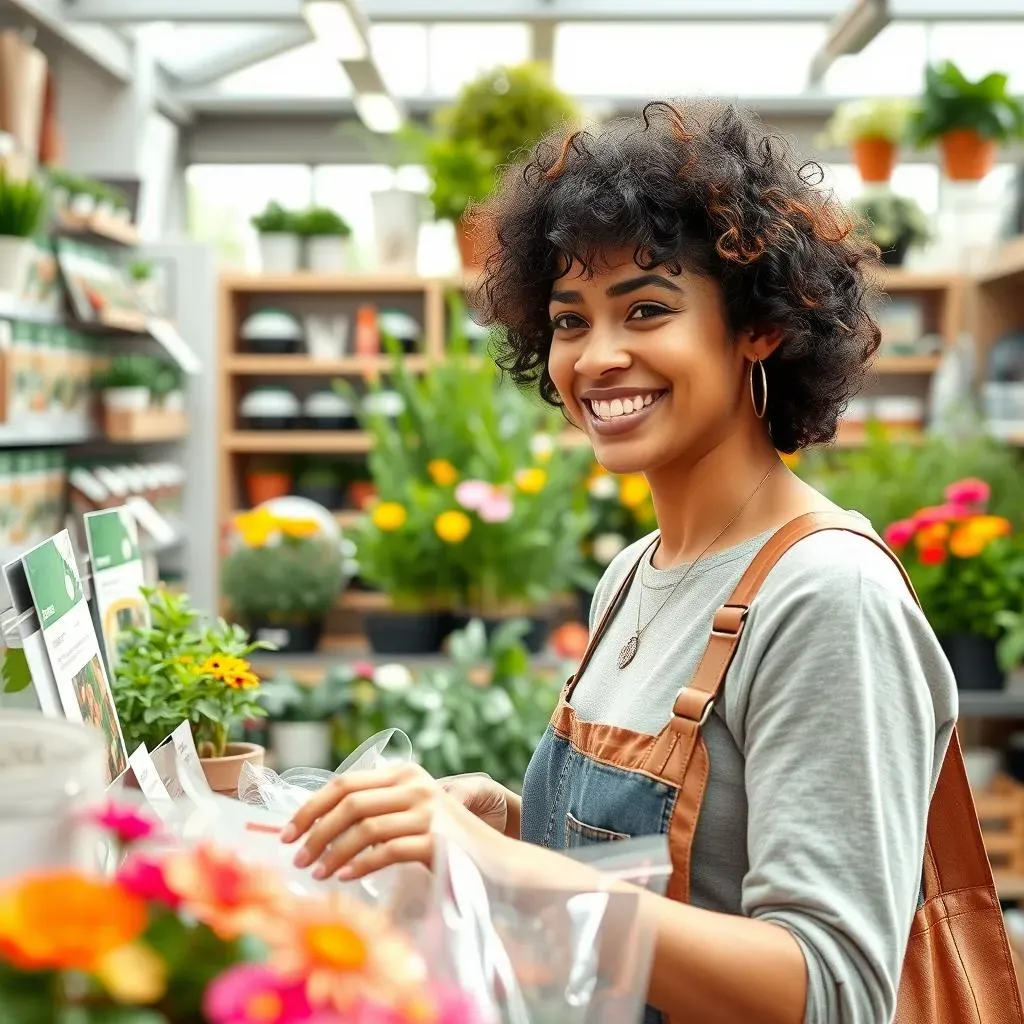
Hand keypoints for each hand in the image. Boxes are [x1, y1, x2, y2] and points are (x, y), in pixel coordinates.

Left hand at [280, 762, 496, 881]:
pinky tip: (345, 878)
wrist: (493, 860)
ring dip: (333, 853)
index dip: (311, 807)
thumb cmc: (443, 841)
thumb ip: (375, 808)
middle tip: (296, 858)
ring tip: (317, 873)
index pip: (345, 783)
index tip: (287, 833)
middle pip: (350, 802)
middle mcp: (415, 785)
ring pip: (364, 827)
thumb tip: (317, 823)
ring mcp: (427, 810)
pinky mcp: (436, 839)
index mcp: (403, 773)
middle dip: (316, 831)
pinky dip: (360, 865)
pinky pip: (387, 851)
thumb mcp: (409, 812)